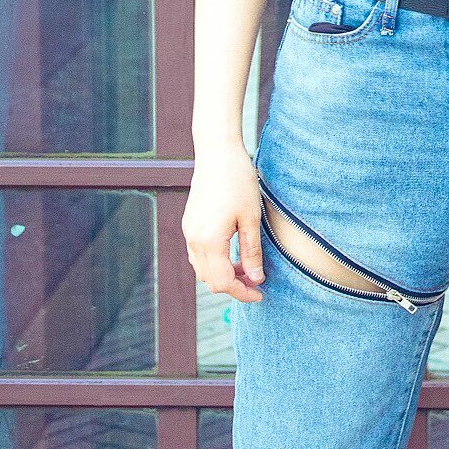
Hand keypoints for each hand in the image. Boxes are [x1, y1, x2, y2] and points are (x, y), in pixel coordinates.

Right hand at [182, 142, 267, 303]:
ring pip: (202, 269)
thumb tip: (256, 278)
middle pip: (210, 280)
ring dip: (223, 275)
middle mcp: (193, 240)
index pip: (223, 282)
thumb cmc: (238, 182)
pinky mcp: (189, 224)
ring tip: (247, 268)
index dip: (242, 293)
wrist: (218, 153)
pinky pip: (198, 255)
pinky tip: (232, 254)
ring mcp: (188, 232)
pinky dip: (215, 262)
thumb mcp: (251, 219)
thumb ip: (252, 252)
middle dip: (233, 286)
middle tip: (257, 282)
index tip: (260, 294)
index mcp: (209, 241)